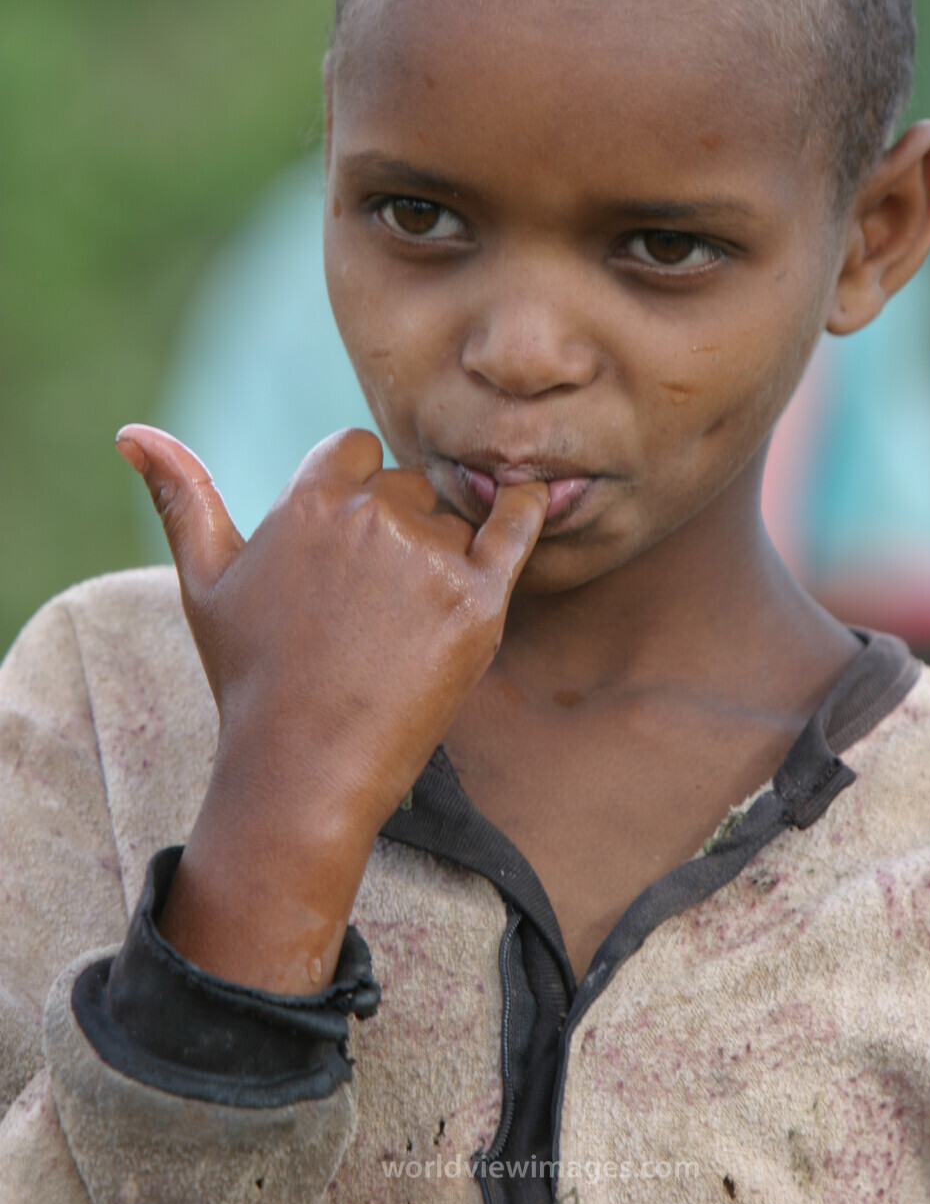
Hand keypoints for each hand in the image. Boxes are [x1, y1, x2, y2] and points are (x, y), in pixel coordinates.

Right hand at [116, 424, 547, 990]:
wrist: (303, 771)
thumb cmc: (249, 677)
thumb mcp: (205, 582)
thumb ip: (180, 495)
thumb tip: (130, 432)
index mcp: (310, 500)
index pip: (356, 450)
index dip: (354, 489)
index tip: (345, 541)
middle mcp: (372, 516)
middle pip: (407, 484)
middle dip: (395, 524)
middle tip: (369, 600)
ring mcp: (429, 558)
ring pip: (452, 517)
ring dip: (440, 548)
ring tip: (400, 622)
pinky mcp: (479, 602)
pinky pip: (517, 527)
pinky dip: (524, 509)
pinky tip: (524, 499)